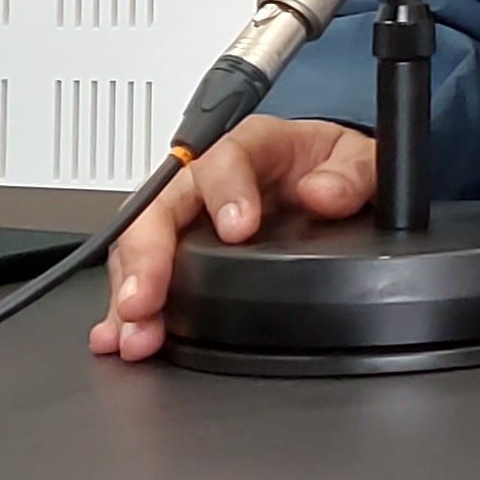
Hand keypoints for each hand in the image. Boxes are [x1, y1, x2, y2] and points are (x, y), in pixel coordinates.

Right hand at [89, 115, 376, 363]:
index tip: (237, 229)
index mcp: (255, 145)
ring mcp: (191, 214)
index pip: (227, 158)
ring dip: (131, 289)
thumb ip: (351, 173)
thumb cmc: (335, 165)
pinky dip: (129, 307)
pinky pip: (144, 272)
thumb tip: (324, 193)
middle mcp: (210, 178)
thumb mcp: (360, 160)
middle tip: (148, 296)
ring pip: (144, 243)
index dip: (226, 192)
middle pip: (162, 205)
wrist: (332, 182)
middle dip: (149, 254)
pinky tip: (120, 334)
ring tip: (133, 330)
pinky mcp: (183, 250)